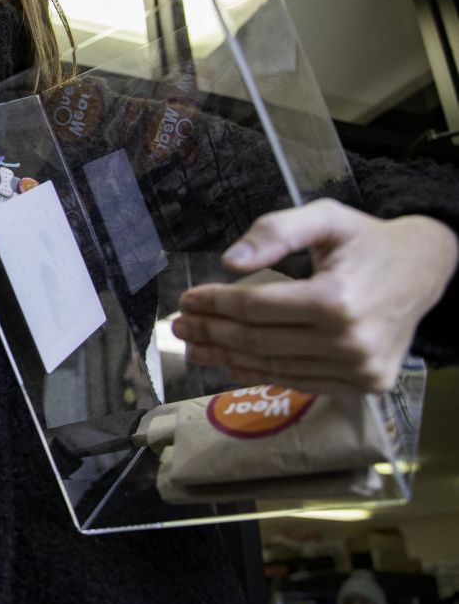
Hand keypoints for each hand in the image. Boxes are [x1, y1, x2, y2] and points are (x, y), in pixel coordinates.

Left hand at [171, 199, 457, 392]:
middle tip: (179, 325)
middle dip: (211, 332)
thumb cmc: (367, 242)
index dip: (215, 303)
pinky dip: (260, 372)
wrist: (424, 272)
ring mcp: (358, 369)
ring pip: (273, 366)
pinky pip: (298, 380)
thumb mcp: (326, 218)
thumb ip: (276, 231)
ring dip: (226, 357)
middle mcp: (349, 341)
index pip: (255, 308)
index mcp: (338, 299)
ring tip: (195, 346)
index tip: (187, 299)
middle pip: (258, 341)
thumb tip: (229, 261)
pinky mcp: (363, 384)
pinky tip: (231, 361)